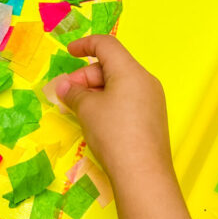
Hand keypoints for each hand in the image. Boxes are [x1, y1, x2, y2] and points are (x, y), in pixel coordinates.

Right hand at [55, 35, 173, 185]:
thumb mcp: (87, 110)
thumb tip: (64, 87)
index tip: (69, 52)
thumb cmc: (113, 134)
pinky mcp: (153, 118)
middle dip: (85, 77)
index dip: (85, 44)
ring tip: (77, 110)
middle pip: (111, 66)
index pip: (107, 45)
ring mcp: (152, 100)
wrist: (142, 174)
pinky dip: (108, 103)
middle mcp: (145, 81)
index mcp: (131, 71)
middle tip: (66, 96)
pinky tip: (96, 121)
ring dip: (95, 92)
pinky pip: (127, 100)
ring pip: (119, 85)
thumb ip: (74, 93)